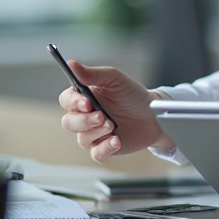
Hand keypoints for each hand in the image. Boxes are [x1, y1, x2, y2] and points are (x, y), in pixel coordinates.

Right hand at [57, 60, 173, 161]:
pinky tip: (116, 141)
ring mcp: (94, 133)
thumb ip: (93, 74)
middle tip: (101, 116)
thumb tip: (72, 64)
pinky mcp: (104, 148)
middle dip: (84, 120)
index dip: (72, 102)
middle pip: (68, 122)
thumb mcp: (115, 79)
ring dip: (97, 132)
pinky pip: (96, 153)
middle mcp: (85, 116)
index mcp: (84, 98)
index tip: (86, 102)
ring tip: (113, 125)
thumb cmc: (132, 95)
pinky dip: (104, 148)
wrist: (153, 114)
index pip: (66, 100)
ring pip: (82, 138)